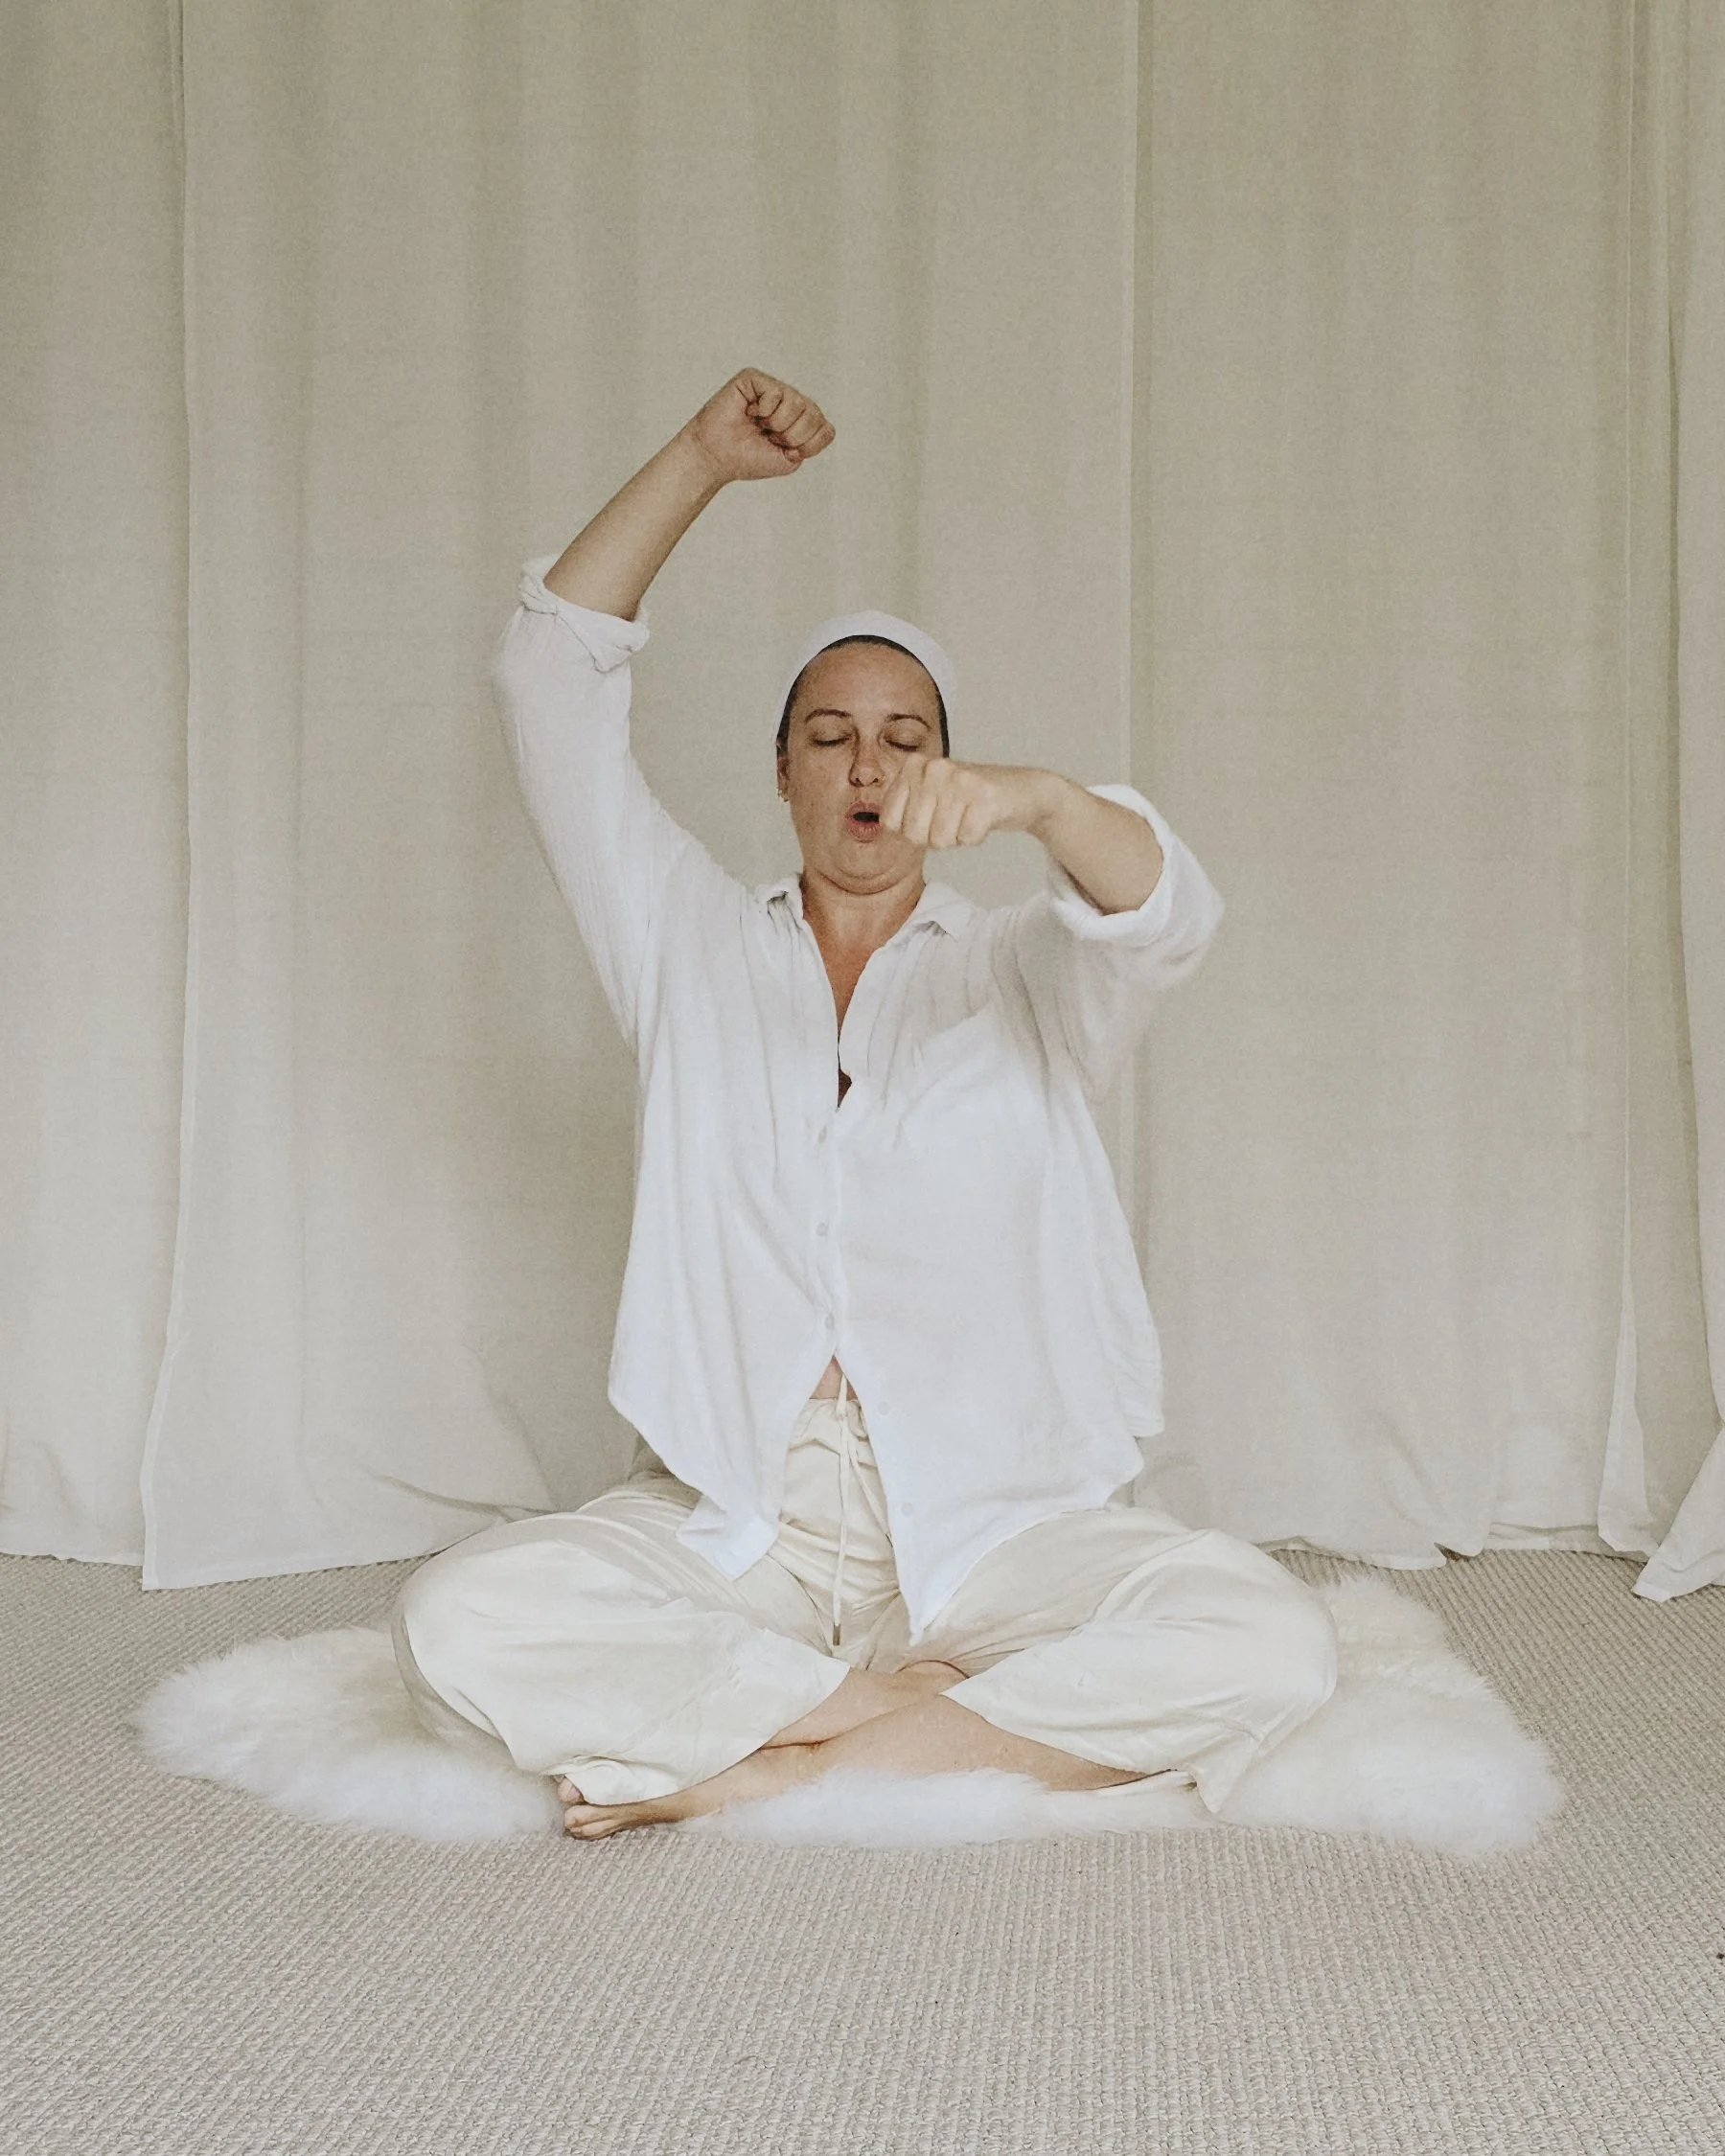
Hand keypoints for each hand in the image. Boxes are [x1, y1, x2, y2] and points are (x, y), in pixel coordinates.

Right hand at [681, 369, 835, 484]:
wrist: (716, 457)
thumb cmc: (748, 458)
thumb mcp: (788, 460)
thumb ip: (810, 442)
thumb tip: (812, 416)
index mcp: (801, 422)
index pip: (826, 430)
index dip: (809, 445)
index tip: (786, 451)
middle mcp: (790, 402)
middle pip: (815, 415)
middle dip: (792, 435)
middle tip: (769, 438)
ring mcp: (773, 388)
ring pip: (797, 402)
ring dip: (778, 423)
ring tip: (760, 425)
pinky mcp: (754, 378)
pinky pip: (775, 392)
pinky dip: (764, 410)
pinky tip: (750, 412)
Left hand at [879, 758, 1060, 850]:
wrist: (1023, 790)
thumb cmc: (969, 798)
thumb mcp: (928, 793)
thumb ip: (901, 806)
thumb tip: (873, 828)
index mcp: (913, 764)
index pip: (890, 822)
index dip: (910, 831)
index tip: (930, 816)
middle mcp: (934, 767)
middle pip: (914, 835)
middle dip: (934, 837)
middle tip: (954, 817)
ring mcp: (961, 780)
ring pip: (941, 840)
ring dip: (957, 836)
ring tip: (969, 815)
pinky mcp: (986, 797)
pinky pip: (967, 839)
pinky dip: (976, 837)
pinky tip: (984, 818)